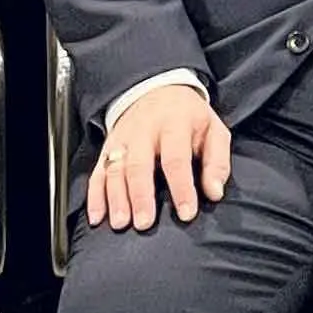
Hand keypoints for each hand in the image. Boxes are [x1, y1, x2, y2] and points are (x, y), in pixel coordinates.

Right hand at [88, 85, 233, 230]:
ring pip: (115, 170)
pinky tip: (96, 217)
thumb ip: (217, 162)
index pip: (177, 158)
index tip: (187, 213)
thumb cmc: (188, 116)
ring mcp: (122, 139)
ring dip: (116, 199)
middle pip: (139, 165)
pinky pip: (97, 172)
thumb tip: (215, 192)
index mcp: (174, 124)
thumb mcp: (213, 130)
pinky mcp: (107, 148)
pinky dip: (94, 196)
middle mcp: (144, 131)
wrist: (157, 89)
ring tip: (120, 223)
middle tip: (144, 223)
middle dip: (141, 196)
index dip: (182, 187)